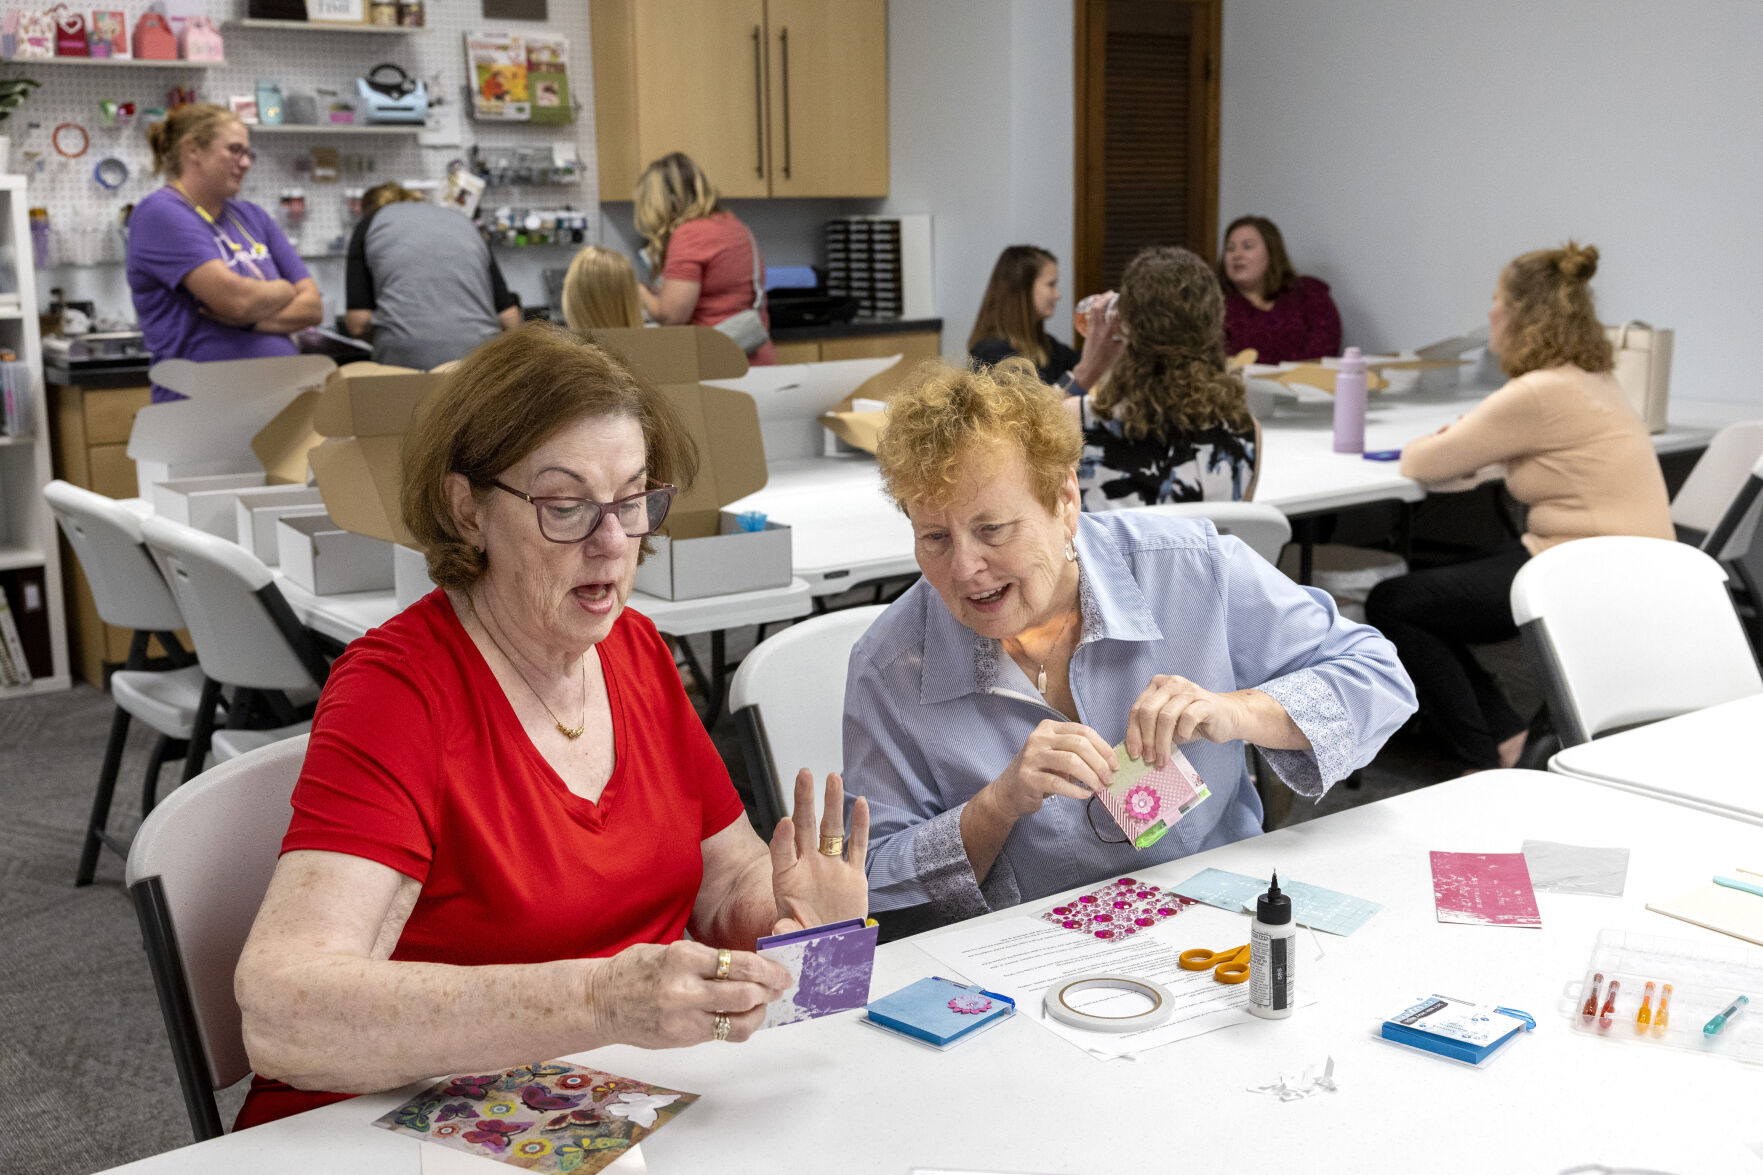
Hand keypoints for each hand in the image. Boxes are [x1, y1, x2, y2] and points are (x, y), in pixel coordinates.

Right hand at [587, 939, 788, 1046]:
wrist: (599, 1002)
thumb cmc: (633, 971)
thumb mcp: (668, 951)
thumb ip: (704, 959)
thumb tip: (745, 965)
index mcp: (683, 957)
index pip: (739, 963)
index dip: (767, 968)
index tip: (781, 970)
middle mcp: (686, 989)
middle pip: (745, 992)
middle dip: (770, 989)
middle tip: (780, 985)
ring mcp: (684, 1018)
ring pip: (740, 1020)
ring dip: (759, 1011)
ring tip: (763, 1002)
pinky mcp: (682, 1038)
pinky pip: (723, 1035)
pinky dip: (739, 1026)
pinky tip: (743, 1017)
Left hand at [769, 769, 869, 931]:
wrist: (832, 953)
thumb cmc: (807, 945)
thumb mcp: (794, 943)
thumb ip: (787, 934)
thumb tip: (779, 930)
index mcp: (788, 883)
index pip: (782, 854)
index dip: (782, 839)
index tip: (784, 822)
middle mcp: (809, 869)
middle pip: (805, 828)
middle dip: (804, 801)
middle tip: (803, 774)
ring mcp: (832, 870)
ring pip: (832, 830)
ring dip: (832, 804)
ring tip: (833, 777)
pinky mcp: (853, 876)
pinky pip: (856, 847)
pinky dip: (859, 826)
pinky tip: (860, 803)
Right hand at [987, 719, 1117, 819]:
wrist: (1008, 791)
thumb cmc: (1040, 772)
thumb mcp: (1058, 756)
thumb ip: (1078, 753)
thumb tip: (1109, 762)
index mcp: (1049, 728)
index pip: (1083, 731)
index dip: (1103, 747)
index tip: (1115, 764)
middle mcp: (1039, 738)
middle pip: (1079, 744)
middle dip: (1099, 763)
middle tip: (1110, 778)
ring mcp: (1032, 757)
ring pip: (1070, 762)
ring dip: (1090, 776)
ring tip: (1099, 787)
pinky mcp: (1028, 778)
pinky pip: (1058, 783)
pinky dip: (1075, 790)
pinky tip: (1084, 795)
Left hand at [1072, 295, 1125, 388]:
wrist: (1090, 367)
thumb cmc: (1106, 360)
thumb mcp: (1119, 349)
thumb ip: (1124, 337)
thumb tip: (1130, 326)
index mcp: (1108, 334)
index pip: (1114, 315)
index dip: (1119, 306)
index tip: (1125, 300)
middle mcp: (1098, 329)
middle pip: (1099, 308)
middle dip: (1105, 298)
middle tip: (1112, 293)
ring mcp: (1092, 329)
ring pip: (1092, 310)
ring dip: (1099, 300)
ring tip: (1105, 295)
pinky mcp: (1089, 330)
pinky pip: (1091, 315)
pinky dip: (1095, 307)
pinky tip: (1099, 304)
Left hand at [1126, 675, 1252, 764]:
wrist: (1227, 717)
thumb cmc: (1193, 722)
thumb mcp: (1167, 725)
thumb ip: (1151, 730)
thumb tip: (1135, 750)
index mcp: (1157, 686)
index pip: (1137, 709)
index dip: (1133, 733)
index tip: (1134, 754)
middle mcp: (1171, 684)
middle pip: (1148, 711)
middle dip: (1146, 738)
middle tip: (1149, 758)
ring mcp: (1189, 690)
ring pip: (1166, 717)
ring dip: (1162, 742)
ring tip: (1163, 758)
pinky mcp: (1205, 701)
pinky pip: (1188, 717)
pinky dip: (1183, 732)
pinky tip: (1184, 738)